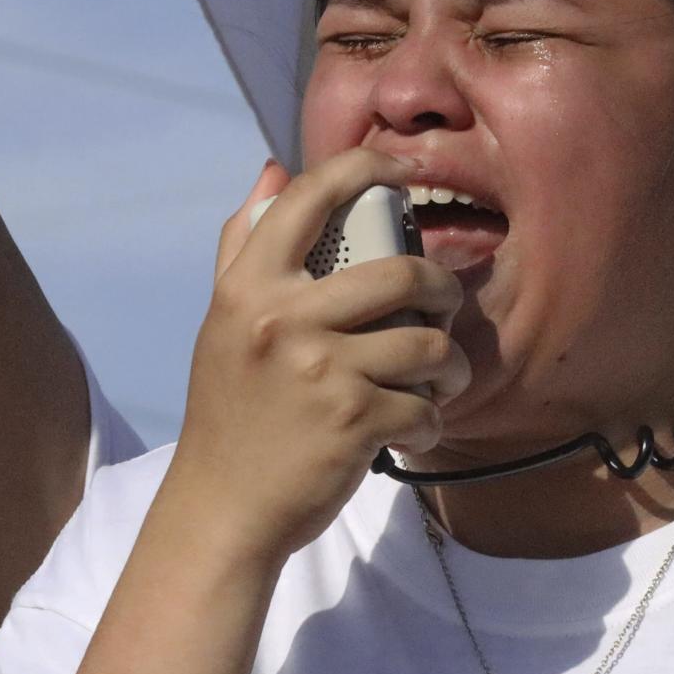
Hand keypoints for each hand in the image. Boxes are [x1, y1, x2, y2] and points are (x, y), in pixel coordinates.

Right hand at [170, 149, 467, 562]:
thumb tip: (272, 172)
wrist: (223, 507)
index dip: (365, 166)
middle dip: (442, 289)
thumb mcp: (223, 324)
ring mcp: (321, 372)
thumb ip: (241, 246)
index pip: (310, 199)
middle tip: (443, 308)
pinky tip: (412, 430)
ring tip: (440, 380)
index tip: (403, 169)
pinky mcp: (355, 422)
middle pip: (402, 273)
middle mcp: (283, 320)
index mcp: (248, 289)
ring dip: (450, 367)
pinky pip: (425, 407)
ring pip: (429, 345)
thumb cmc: (229, 413)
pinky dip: (430, 422)